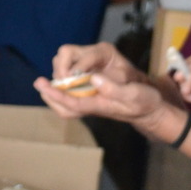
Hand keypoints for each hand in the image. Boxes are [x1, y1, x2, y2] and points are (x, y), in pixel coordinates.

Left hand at [33, 70, 170, 131]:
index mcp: (99, 105)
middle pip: (64, 108)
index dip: (56, 94)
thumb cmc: (144, 102)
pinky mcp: (96, 102)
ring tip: (46, 82)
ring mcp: (93, 105)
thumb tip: (94, 78)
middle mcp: (93, 107)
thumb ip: (114, 87)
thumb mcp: (133, 93)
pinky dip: (64, 94)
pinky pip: (73, 102)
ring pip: (67, 105)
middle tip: (40, 82)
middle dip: (50, 96)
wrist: (151, 110)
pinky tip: (61, 84)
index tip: (43, 84)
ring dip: (55, 94)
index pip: (72, 102)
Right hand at [50, 42, 139, 85]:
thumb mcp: (130, 87)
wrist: (135, 86)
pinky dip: (60, 79)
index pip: (86, 57)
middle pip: (66, 52)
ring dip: (59, 74)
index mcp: (106, 52)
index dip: (76, 70)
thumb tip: (94, 80)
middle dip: (62, 69)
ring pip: (60, 59)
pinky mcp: (78, 66)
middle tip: (64, 86)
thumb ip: (114, 86)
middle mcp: (92, 51)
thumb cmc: (134, 87)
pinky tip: (64, 91)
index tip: (70, 83)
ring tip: (65, 89)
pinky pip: (60, 68)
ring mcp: (83, 57)